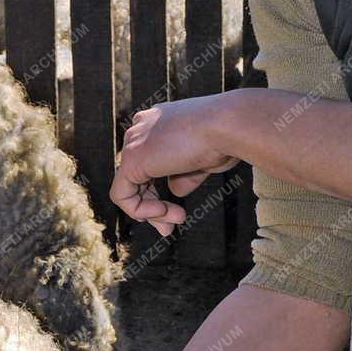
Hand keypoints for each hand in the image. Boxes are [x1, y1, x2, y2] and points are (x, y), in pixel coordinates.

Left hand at [111, 99, 240, 234]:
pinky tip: (163, 211)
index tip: (176, 214)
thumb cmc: (226, 139)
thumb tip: (174, 191)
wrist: (230, 126)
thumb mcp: (203, 161)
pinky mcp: (131, 158)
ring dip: (152, 212)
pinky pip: (122, 195)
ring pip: (129, 188)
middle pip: (137, 176)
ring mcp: (134, 140)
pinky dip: (139, 210)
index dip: (157, 193)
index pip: (149, 163)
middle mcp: (142, 127)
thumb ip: (184, 175)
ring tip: (175, 221)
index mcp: (159, 122)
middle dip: (152, 206)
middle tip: (170, 228)